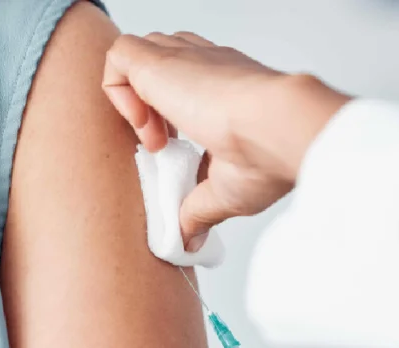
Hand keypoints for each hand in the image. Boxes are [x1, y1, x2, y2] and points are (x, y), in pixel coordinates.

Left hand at [102, 32, 349, 248]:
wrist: (280, 129)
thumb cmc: (269, 155)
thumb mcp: (227, 191)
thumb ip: (200, 209)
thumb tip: (190, 239)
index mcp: (226, 88)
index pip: (187, 83)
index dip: (170, 115)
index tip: (175, 150)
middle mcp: (204, 65)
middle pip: (159, 64)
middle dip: (149, 105)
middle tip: (163, 146)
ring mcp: (183, 58)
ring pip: (137, 56)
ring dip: (133, 99)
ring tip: (154, 139)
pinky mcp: (159, 60)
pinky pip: (118, 56)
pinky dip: (117, 91)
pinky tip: (142, 126)